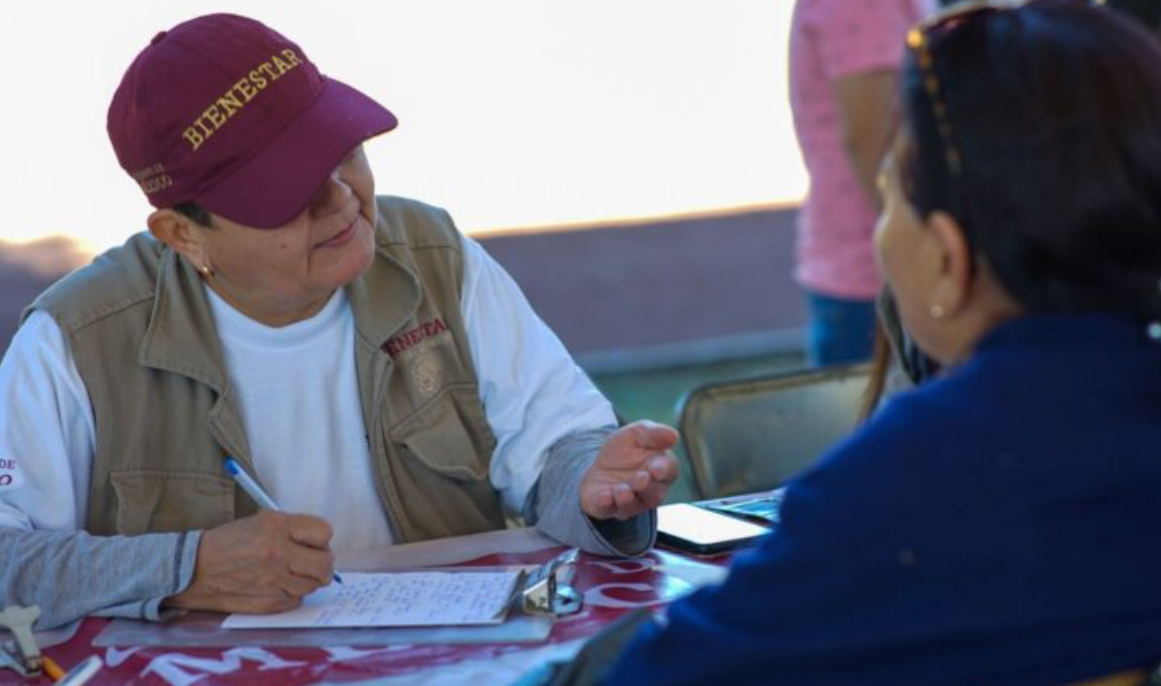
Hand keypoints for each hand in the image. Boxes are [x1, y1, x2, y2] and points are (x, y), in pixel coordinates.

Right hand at [164, 510, 335, 613]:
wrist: (193, 569)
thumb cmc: (227, 544)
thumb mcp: (260, 522)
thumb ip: (291, 530)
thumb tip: (319, 544)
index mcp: (277, 526)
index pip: (324, 532)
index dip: (321, 539)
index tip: (315, 543)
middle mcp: (278, 552)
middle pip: (325, 563)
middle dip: (323, 564)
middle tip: (314, 563)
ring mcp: (274, 580)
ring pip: (313, 584)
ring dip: (306, 580)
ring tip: (288, 573)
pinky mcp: (268, 602)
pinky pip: (296, 600)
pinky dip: (290, 595)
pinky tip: (275, 586)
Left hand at [580, 420, 679, 520]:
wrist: (597, 463)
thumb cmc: (624, 450)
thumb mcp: (637, 433)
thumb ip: (653, 433)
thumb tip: (673, 435)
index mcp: (660, 469)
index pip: (668, 471)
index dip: (663, 470)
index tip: (656, 469)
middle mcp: (648, 491)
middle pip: (653, 493)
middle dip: (646, 486)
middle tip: (641, 478)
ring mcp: (628, 502)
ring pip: (632, 505)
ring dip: (627, 498)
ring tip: (623, 491)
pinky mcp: (606, 507)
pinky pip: (607, 509)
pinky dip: (606, 504)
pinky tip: (605, 497)